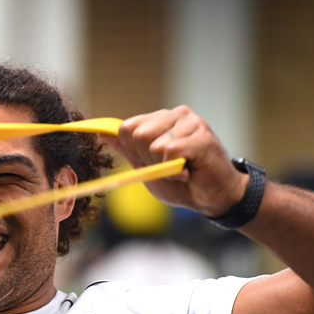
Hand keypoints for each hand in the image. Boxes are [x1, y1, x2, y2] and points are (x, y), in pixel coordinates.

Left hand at [100, 106, 247, 216]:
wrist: (211, 198)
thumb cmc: (181, 184)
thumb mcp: (146, 168)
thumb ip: (127, 150)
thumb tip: (102, 134)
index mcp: (160, 120)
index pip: (126, 128)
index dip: (132, 152)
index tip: (150, 163)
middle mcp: (175, 115)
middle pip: (137, 134)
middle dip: (147, 159)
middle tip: (168, 168)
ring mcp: (191, 122)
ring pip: (154, 144)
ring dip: (163, 166)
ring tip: (181, 169)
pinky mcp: (202, 136)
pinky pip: (171, 151)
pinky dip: (175, 169)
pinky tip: (189, 171)